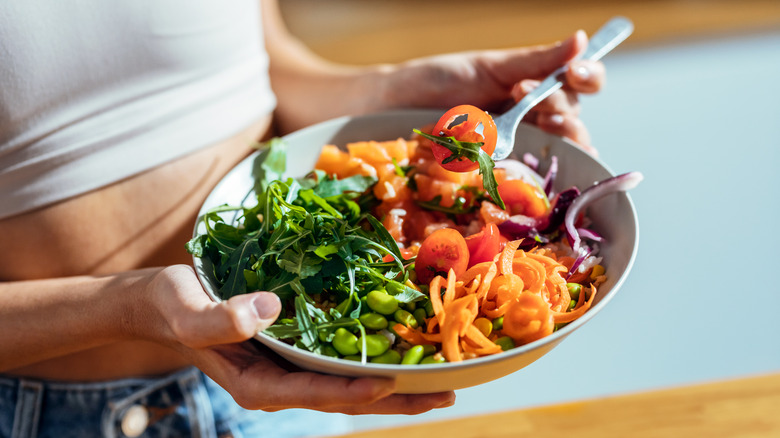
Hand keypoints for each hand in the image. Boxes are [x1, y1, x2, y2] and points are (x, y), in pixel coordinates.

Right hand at [145, 265, 454, 413]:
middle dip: (394, 400)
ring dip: (393, 384)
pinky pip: (339, 360)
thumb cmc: (172, 306)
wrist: (165, 302)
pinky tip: (401, 351)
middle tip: (444, 394)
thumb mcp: (187, 311)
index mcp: (256, 384)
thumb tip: (266, 310)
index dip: (352, 392)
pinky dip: (371, 358)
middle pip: (343, 398)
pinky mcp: (295, 349)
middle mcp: (279, 382)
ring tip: (439, 381)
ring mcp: (289, 368)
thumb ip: (218, 320)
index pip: (313, 392)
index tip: (391, 384)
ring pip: (348, 382)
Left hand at [380, 30, 604, 153]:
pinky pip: (534, 178)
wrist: (395, 107)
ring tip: (543, 122)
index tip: (573, 72)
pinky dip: (547, 174)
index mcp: (535, 89)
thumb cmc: (439, 82)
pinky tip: (548, 167)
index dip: (587, 76)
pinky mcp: (501, 174)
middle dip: (562, 106)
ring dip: (561, 135)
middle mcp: (533, 119)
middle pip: (573, 118)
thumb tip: (580, 39)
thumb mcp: (489, 67)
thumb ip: (534, 60)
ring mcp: (519, 148)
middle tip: (529, 94)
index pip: (579, 84)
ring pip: (562, 149)